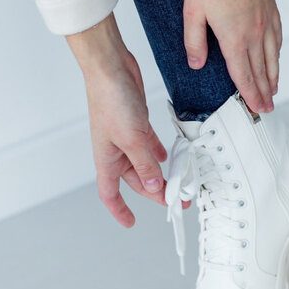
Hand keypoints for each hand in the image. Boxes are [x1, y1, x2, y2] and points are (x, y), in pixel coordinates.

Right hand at [66, 14, 173, 227]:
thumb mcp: (132, 139)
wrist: (110, 66)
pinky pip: (149, 146)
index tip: (131, 223)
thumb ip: (145, 165)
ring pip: (145, 164)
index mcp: (107, 159)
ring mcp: (126, 138)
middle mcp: (115, 151)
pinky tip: (171, 158)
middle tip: (177, 201)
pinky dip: (160, 154)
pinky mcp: (136, 124)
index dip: (119, 210)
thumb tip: (153, 187)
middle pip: (136, 181)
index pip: (110, 194)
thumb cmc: (110, 99)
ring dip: (161, 174)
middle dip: (155, 193)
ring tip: (180, 183)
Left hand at [183, 0, 281, 113]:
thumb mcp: (192, 10)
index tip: (255, 109)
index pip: (243, 77)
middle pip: (260, 73)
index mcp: (234, 39)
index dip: (250, 96)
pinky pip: (277, 39)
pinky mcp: (271, 10)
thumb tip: (196, 64)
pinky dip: (277, 55)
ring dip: (272, 78)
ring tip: (273, 91)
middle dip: (263, 94)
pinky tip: (276, 59)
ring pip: (271, 59)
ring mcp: (265, 23)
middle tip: (266, 109)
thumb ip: (194, 41)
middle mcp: (254, 35)